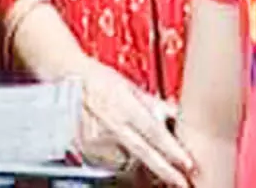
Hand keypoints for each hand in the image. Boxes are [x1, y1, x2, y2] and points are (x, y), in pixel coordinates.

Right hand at [74, 59, 192, 187]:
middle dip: (164, 170)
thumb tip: (176, 115)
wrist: (68, 79)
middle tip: (182, 181)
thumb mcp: (130, 87)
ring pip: (127, 160)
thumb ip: (154, 104)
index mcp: (124, 106)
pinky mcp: (87, 146)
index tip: (187, 163)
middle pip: (142, 152)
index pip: (153, 132)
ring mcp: (97, 137)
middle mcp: (111, 123)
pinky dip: (123, 162)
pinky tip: (129, 160)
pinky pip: (111, 159)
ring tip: (157, 168)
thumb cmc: (98, 79)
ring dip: (143, 166)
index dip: (171, 149)